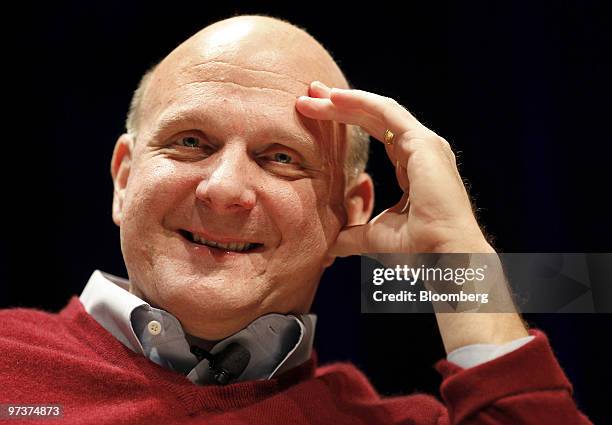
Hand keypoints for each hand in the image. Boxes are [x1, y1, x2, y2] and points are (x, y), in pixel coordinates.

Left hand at [296, 81, 493, 255]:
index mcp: (413, 166)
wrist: (442, 256)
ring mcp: (425, 144)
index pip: (377, 134)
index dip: (347, 121)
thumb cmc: (419, 249)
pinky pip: (386, 113)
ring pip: (378, 111)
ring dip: (345, 100)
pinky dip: (360, 102)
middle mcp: (421, 150)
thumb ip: (352, 235)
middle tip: (310, 95)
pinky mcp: (423, 143)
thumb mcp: (375, 237)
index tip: (316, 114)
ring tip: (314, 93)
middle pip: (374, 118)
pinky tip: (335, 98)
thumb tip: (329, 245)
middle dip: (340, 105)